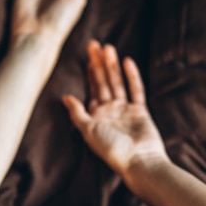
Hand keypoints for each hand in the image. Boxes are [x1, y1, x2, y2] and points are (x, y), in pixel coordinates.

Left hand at [62, 40, 169, 176]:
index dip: (89, 73)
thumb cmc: (112, 150)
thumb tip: (65, 97)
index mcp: (96, 116)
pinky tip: (127, 61)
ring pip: (117, 82)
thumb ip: (77, 114)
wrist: (139, 161)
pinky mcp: (140, 111)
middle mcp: (110, 111)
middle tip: (94, 44)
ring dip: (112, 65)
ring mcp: (126, 110)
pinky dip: (131, 76)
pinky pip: (136, 90)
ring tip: (108, 47)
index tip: (87, 57)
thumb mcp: (88, 131)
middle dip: (98, 64)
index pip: (91, 90)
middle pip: (103, 82)